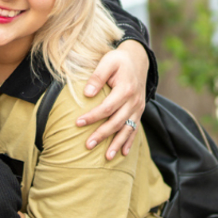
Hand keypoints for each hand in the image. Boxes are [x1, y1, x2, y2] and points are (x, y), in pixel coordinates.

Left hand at [77, 39, 147, 158]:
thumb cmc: (119, 61)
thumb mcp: (108, 62)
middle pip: (117, 122)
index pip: (107, 107)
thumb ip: (97, 76)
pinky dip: (130, 141)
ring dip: (117, 143)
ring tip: (107, 157)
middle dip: (102, 135)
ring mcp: (138, 108)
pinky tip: (123, 153)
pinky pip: (135, 129)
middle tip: (88, 145)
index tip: (78, 123)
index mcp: (126, 89)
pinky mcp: (139, 111)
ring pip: (127, 129)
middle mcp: (134, 101)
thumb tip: (87, 94)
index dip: (93, 117)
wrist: (138, 60)